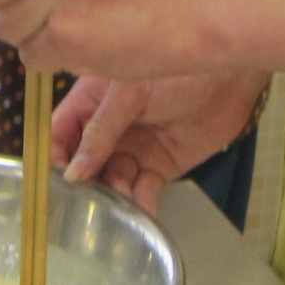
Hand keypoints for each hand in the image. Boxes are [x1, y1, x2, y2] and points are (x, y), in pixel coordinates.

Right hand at [52, 73, 265, 215]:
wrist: (230, 77)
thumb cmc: (177, 69)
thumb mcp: (129, 93)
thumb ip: (101, 131)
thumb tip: (74, 172)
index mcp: (92, 102)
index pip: (60, 133)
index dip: (54, 156)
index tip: (57, 180)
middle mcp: (109, 129)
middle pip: (84, 164)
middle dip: (84, 184)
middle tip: (87, 202)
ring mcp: (134, 149)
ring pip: (113, 180)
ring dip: (114, 196)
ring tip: (121, 205)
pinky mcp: (160, 167)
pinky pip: (144, 190)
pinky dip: (142, 205)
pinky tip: (142, 214)